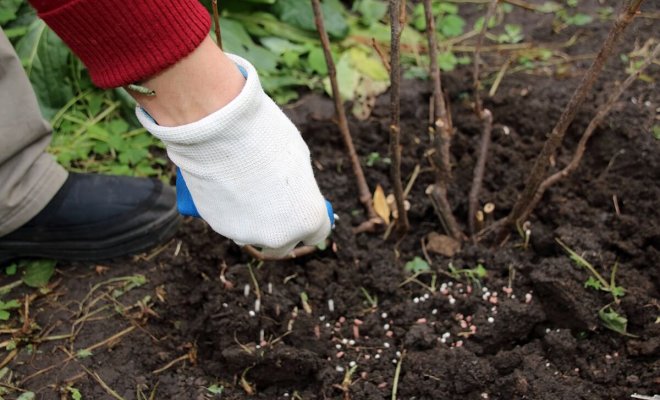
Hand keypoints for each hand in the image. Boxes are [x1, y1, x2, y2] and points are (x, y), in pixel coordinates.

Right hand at [137, 54, 330, 255]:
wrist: (218, 129)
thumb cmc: (265, 135)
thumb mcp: (297, 157)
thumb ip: (299, 185)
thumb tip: (294, 192)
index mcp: (308, 218)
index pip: (317, 233)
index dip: (310, 218)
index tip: (303, 207)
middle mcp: (279, 236)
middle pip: (284, 243)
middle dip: (281, 227)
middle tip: (273, 202)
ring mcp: (247, 235)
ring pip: (253, 233)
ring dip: (253, 219)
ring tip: (244, 185)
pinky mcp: (219, 227)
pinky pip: (230, 223)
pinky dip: (230, 211)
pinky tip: (226, 185)